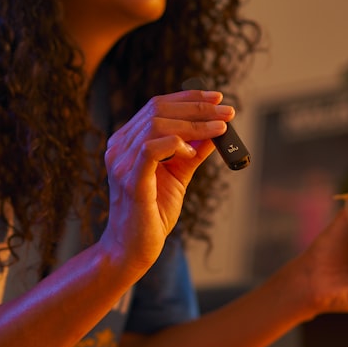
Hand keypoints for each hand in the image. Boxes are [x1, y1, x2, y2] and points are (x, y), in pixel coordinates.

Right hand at [100, 89, 228, 271]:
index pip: (157, 106)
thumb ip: (192, 153)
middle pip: (158, 109)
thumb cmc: (151, 214)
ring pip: (157, 124)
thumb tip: (216, 131)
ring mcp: (122, 163)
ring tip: (219, 129)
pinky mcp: (130, 181)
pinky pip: (150, 149)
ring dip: (194, 124)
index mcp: (127, 142)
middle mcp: (120, 147)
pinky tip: (190, 151)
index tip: (217, 98)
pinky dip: (174, 143)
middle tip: (228, 112)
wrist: (132, 249)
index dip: (189, 97)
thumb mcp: (178, 176)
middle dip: (198, 107)